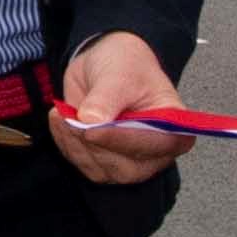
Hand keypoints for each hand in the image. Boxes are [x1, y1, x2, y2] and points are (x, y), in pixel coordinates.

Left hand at [48, 33, 190, 185]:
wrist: (104, 67)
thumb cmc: (124, 66)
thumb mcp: (118, 72)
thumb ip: (107, 97)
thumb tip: (92, 120)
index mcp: (174, 128)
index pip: (157, 146)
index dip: (124, 141)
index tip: (92, 130)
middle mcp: (157, 153)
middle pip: (127, 167)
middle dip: (94, 144)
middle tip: (71, 117)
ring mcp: (131, 163)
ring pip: (101, 170)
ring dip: (75, 143)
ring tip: (64, 113)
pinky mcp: (106, 165)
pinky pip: (83, 165)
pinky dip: (67, 144)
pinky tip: (62, 121)